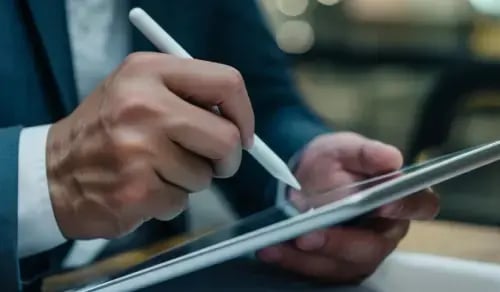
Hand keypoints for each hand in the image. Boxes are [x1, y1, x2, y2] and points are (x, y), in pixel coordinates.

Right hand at [47, 52, 253, 238]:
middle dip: (227, 159)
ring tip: (154, 170)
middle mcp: (144, 106)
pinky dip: (169, 200)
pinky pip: (182, 201)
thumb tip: (239, 122)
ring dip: (189, 180)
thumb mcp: (137, 89)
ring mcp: (140, 150)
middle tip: (214, 163)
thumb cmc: (105, 130)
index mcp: (148, 72)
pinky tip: (141, 188)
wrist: (52, 172)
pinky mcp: (137, 190)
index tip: (243, 132)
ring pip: (205, 176)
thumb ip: (188, 96)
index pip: (225, 83)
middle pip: (227, 138)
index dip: (243, 113)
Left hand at [258, 132, 438, 283]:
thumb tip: (392, 158)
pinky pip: (317, 270)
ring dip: (307, 257)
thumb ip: (366, 153)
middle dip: (340, 243)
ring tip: (277, 244)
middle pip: (373, 247)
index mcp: (398, 198)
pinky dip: (292, 261)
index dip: (407, 206)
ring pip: (342, 265)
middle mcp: (383, 230)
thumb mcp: (344, 149)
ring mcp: (360, 252)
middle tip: (308, 234)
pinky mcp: (336, 264)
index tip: (384, 202)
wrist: (305, 179)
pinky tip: (271, 249)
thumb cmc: (332, 164)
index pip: (419, 204)